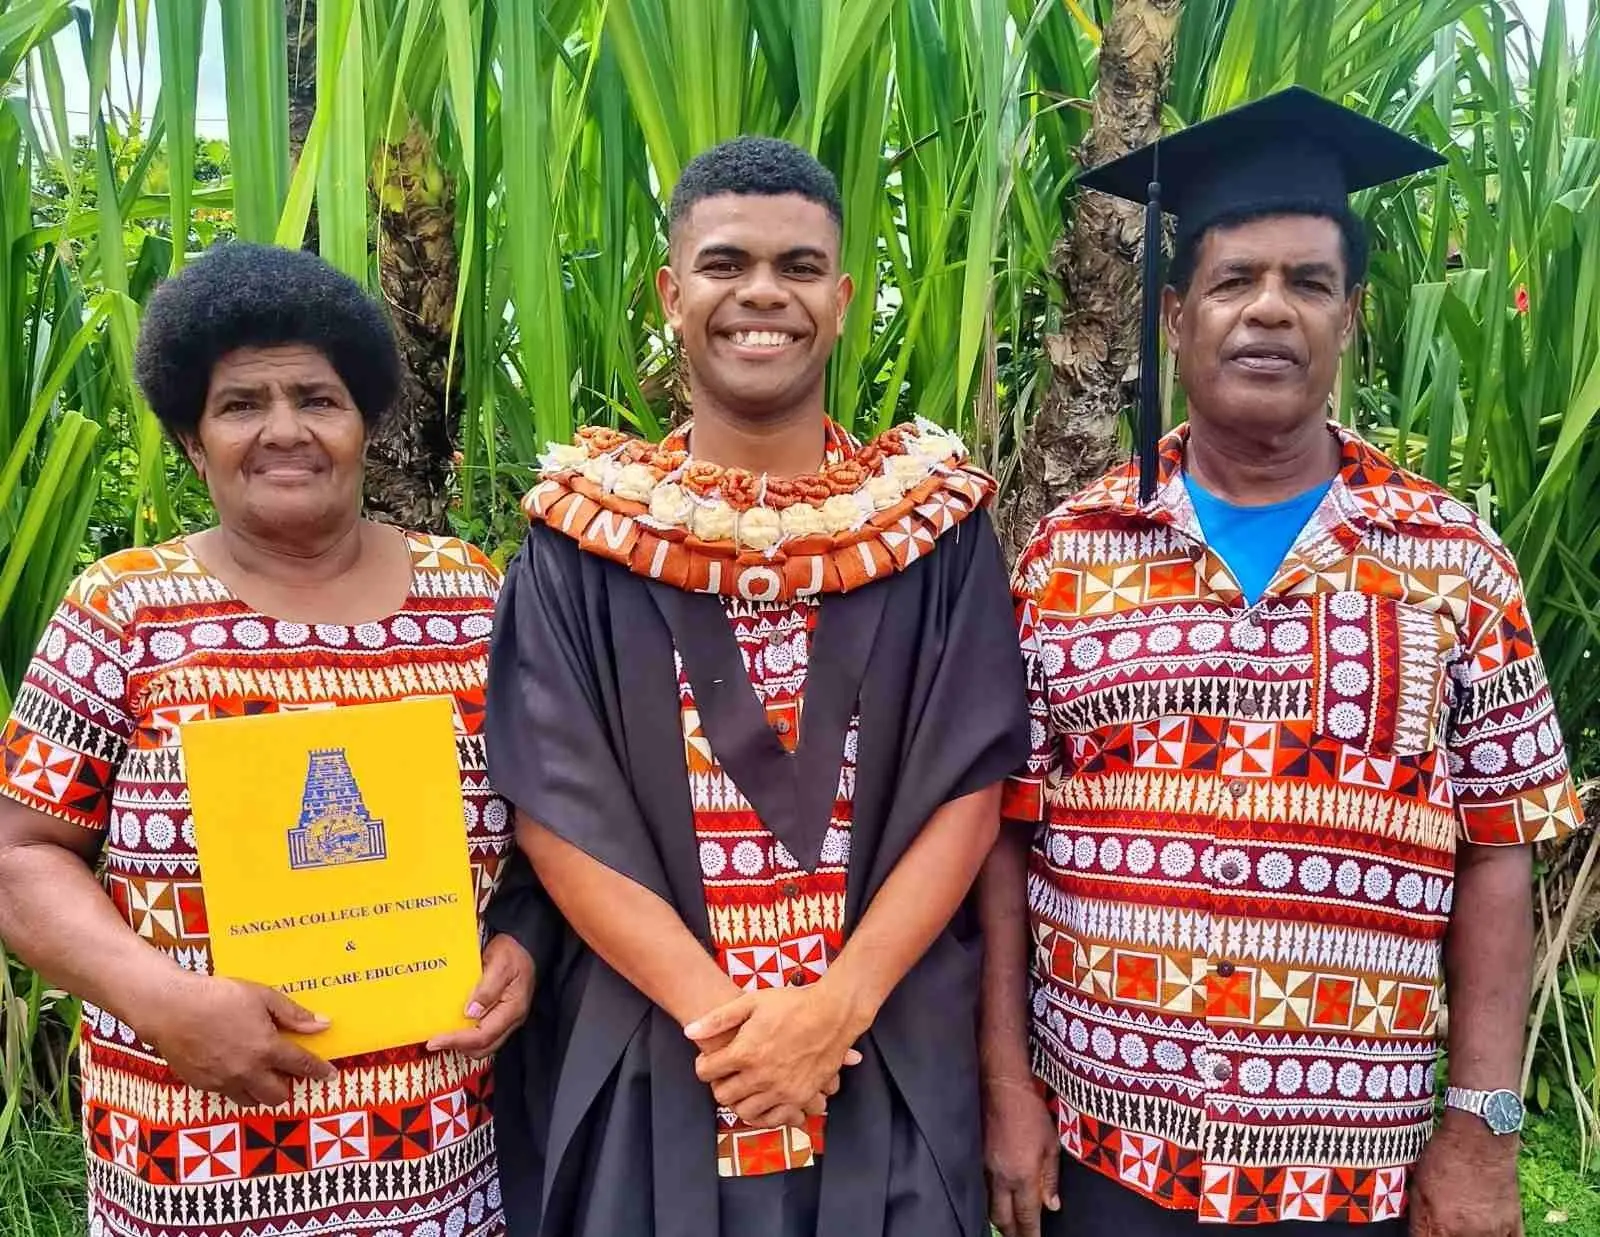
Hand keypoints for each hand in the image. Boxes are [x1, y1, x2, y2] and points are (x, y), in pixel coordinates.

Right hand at [142, 974, 335, 1107]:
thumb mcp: (262, 997)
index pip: (302, 1066)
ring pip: (253, 1101)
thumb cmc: (219, 997)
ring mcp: (224, 1082)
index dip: (319, 1071)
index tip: (330, 1075)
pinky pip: (228, 1095)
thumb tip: (322, 1024)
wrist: (171, 1009)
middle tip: (287, 1071)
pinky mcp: (203, 1086)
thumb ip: (293, 1014)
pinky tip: (234, 1068)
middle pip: (278, 1096)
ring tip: (261, 1072)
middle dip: (288, 1086)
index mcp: (266, 1048)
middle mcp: (247, 1071)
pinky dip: (237, 1086)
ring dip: (262, 1091)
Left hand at [427, 934, 534, 1057]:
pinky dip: (467, 1034)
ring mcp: (506, 1019)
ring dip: (463, 1043)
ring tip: (443, 1034)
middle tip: (435, 1040)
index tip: (435, 1040)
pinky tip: (455, 1024)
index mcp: (513, 1009)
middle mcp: (511, 1019)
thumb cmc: (513, 952)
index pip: (483, 1035)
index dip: (457, 1041)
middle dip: (458, 1046)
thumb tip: (470, 1013)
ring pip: (484, 1044)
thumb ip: (487, 989)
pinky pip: (483, 1033)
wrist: (523, 945)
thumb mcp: (500, 964)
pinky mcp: (500, 1015)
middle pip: (484, 1047)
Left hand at [685, 985, 865, 1128]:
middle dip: (720, 1084)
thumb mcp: (752, 1002)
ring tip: (745, 1086)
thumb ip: (718, 1018)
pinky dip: (764, 1114)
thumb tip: (689, 1031)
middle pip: (722, 1096)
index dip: (704, 1065)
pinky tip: (763, 1101)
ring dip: (740, 1101)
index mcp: (745, 1052)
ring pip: (745, 1112)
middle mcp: (760, 1076)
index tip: (710, 1061)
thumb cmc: (792, 1004)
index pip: (706, 1072)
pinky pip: (773, 1119)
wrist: (833, 1013)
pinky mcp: (800, 1098)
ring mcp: (781, 1090)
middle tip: (727, 1074)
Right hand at [984, 1075, 1060, 1236]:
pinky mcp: (975, 1157)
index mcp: (1022, 1176)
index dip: (1030, 1233)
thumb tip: (1052, 1205)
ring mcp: (984, 1168)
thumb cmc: (1030, 1112)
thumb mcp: (1051, 1145)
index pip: (1026, 1216)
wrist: (1001, 1088)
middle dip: (1011, 1232)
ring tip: (1008, 1226)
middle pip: (1002, 1218)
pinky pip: (980, 1188)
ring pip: (988, 1205)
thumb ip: (1050, 1178)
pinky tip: (994, 1199)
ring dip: (998, 1218)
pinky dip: (988, 1199)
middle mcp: (1000, 1178)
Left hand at [1409, 1109, 1522, 1235]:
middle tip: (1445, 1227)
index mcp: (1441, 1226)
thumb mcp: (1418, 1186)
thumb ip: (1418, 1220)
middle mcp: (1469, 1235)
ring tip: (1464, 1227)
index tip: (1425, 1234)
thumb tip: (1414, 1235)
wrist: (1480, 1139)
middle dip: (1447, 1236)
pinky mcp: (1513, 1225)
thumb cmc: (1446, 1157)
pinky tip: (1487, 1233)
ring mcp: (1493, 1232)